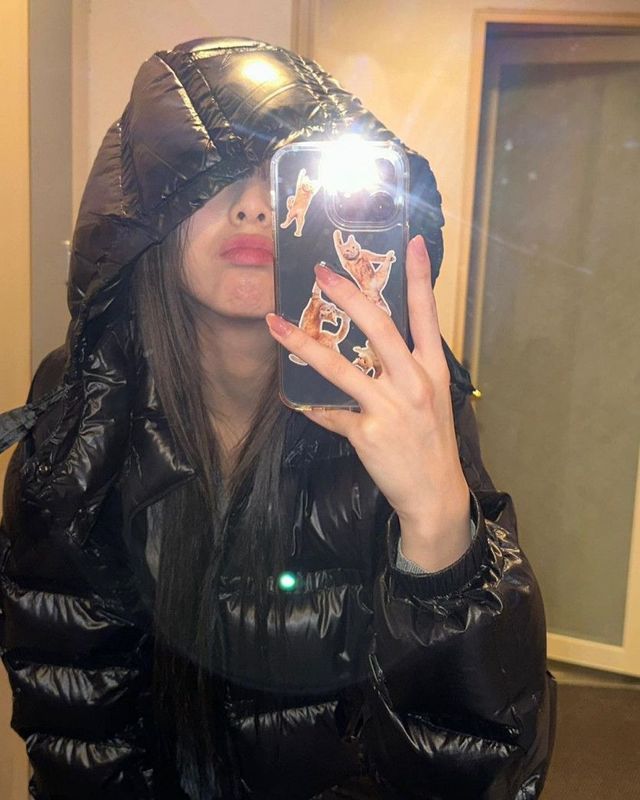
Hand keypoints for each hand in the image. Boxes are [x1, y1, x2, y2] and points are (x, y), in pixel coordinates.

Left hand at [265, 236, 470, 569]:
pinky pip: (329, 412)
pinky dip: (307, 405)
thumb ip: (407, 368)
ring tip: (275, 324)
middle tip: (322, 272)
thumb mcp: (431, 399)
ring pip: (340, 368)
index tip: (412, 242)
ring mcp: (388, 408)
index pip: (426, 315)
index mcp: (432, 370)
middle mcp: (413, 383)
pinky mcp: (366, 433)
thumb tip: (373, 343)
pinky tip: (289, 396)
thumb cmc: (431, 442)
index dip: (420, 277)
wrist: (434, 493)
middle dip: (350, 296)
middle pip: (380, 328)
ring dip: (303, 343)